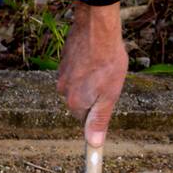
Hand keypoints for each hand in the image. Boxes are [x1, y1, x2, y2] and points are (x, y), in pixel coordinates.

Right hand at [56, 1, 127, 147]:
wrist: (96, 28)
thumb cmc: (107, 61)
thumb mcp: (110, 95)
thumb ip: (99, 120)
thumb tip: (93, 143)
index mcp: (75, 103)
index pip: (84, 118)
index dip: (99, 110)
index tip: (108, 99)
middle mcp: (64, 91)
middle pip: (80, 101)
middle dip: (94, 93)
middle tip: (110, 79)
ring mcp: (62, 74)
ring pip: (78, 84)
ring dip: (90, 79)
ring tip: (104, 65)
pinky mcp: (63, 60)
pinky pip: (75, 69)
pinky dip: (85, 66)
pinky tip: (96, 56)